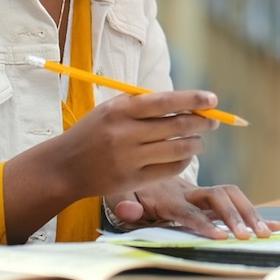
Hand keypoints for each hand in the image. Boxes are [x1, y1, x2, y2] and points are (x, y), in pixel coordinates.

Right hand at [49, 90, 218, 196]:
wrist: (64, 166)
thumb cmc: (94, 132)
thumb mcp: (111, 110)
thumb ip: (143, 105)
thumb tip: (187, 103)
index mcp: (120, 110)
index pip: (165, 101)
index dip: (193, 100)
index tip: (213, 100)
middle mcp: (124, 133)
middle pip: (176, 126)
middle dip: (202, 123)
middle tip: (214, 121)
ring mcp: (128, 158)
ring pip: (176, 149)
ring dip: (196, 144)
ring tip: (200, 141)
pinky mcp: (131, 179)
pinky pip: (169, 169)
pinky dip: (183, 161)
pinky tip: (185, 156)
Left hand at [107, 178, 279, 239]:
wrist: (138, 155)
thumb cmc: (128, 182)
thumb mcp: (120, 191)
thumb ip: (125, 203)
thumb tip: (128, 211)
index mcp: (168, 197)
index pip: (188, 211)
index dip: (204, 224)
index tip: (220, 237)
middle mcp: (188, 191)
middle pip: (217, 199)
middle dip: (234, 217)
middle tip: (249, 236)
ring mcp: (200, 193)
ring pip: (230, 196)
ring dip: (249, 212)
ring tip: (265, 232)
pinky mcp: (208, 197)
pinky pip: (235, 200)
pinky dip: (254, 212)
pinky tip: (273, 225)